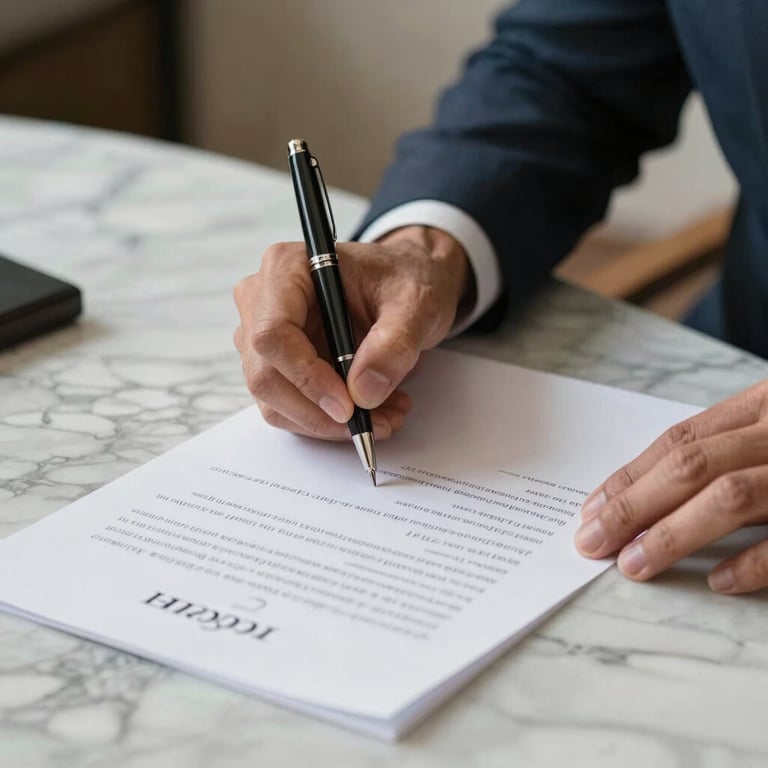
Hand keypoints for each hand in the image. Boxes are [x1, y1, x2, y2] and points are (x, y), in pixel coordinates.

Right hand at [233, 226, 470, 439]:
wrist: (406, 283)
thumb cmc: (405, 278)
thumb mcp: (416, 305)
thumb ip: (394, 344)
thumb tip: (363, 393)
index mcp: (288, 267)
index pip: (272, 333)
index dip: (306, 376)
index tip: (347, 405)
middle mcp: (263, 299)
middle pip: (266, 374)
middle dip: (318, 411)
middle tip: (371, 424)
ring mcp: (264, 334)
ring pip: (275, 400)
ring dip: (327, 422)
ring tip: (384, 416)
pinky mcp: (278, 363)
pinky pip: (289, 406)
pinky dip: (328, 420)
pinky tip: (371, 412)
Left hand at [575, 380, 767, 593]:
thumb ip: (726, 450)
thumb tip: (650, 493)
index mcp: (761, 406)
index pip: (681, 441)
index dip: (631, 476)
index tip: (591, 510)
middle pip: (691, 466)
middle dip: (633, 506)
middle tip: (592, 542)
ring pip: (729, 495)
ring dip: (672, 533)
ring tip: (632, 564)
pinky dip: (750, 561)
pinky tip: (716, 580)